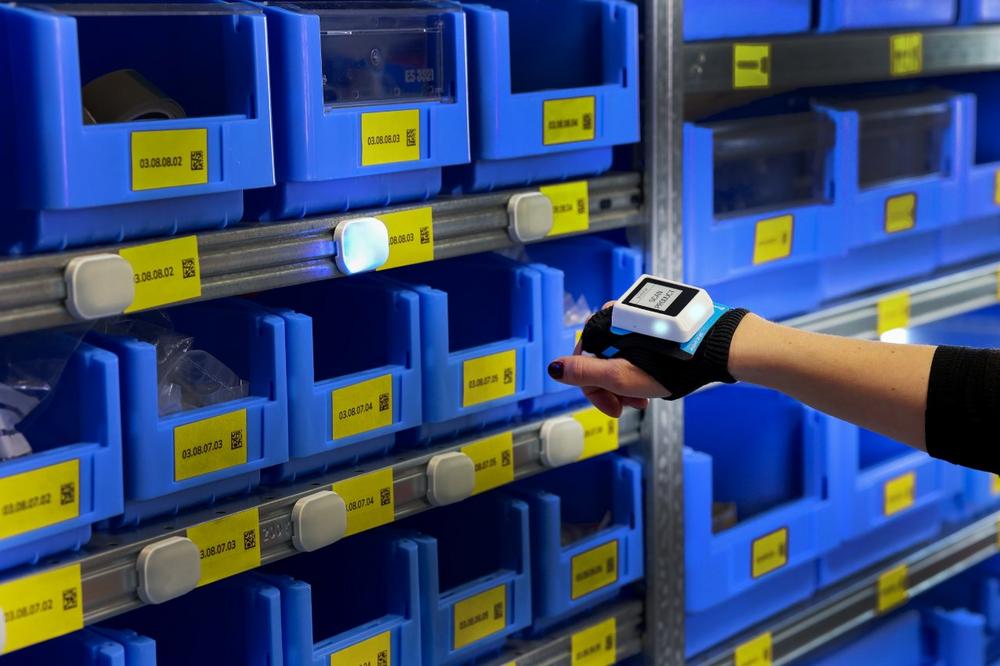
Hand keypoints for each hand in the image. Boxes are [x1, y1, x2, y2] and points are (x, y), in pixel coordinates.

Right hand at [547, 301, 666, 416]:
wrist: (714, 346)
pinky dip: (642, 360)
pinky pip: (638, 342)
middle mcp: (616, 313)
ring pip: (621, 352)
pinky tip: (656, 371)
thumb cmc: (671, 364)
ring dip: (628, 376)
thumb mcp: (622, 376)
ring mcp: (637, 312)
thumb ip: (585, 373)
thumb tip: (553, 368)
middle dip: (614, 386)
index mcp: (603, 326)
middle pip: (602, 358)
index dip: (596, 393)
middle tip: (635, 403)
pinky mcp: (656, 314)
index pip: (584, 365)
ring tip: (648, 391)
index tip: (615, 410)